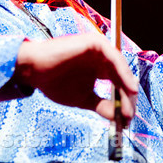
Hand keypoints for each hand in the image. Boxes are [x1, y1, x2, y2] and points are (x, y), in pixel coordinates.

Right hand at [13, 33, 138, 122]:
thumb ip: (101, 105)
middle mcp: (102, 57)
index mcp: (99, 67)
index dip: (125, 100)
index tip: (126, 119)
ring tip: (129, 106)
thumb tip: (119, 118)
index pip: (118, 83)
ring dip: (127, 87)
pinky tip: (127, 88)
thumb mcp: (83, 98)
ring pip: (121, 68)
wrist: (34, 70)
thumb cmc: (54, 81)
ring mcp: (99, 49)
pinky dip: (123, 73)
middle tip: (129, 115)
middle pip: (123, 76)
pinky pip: (114, 58)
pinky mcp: (95, 43)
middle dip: (128, 97)